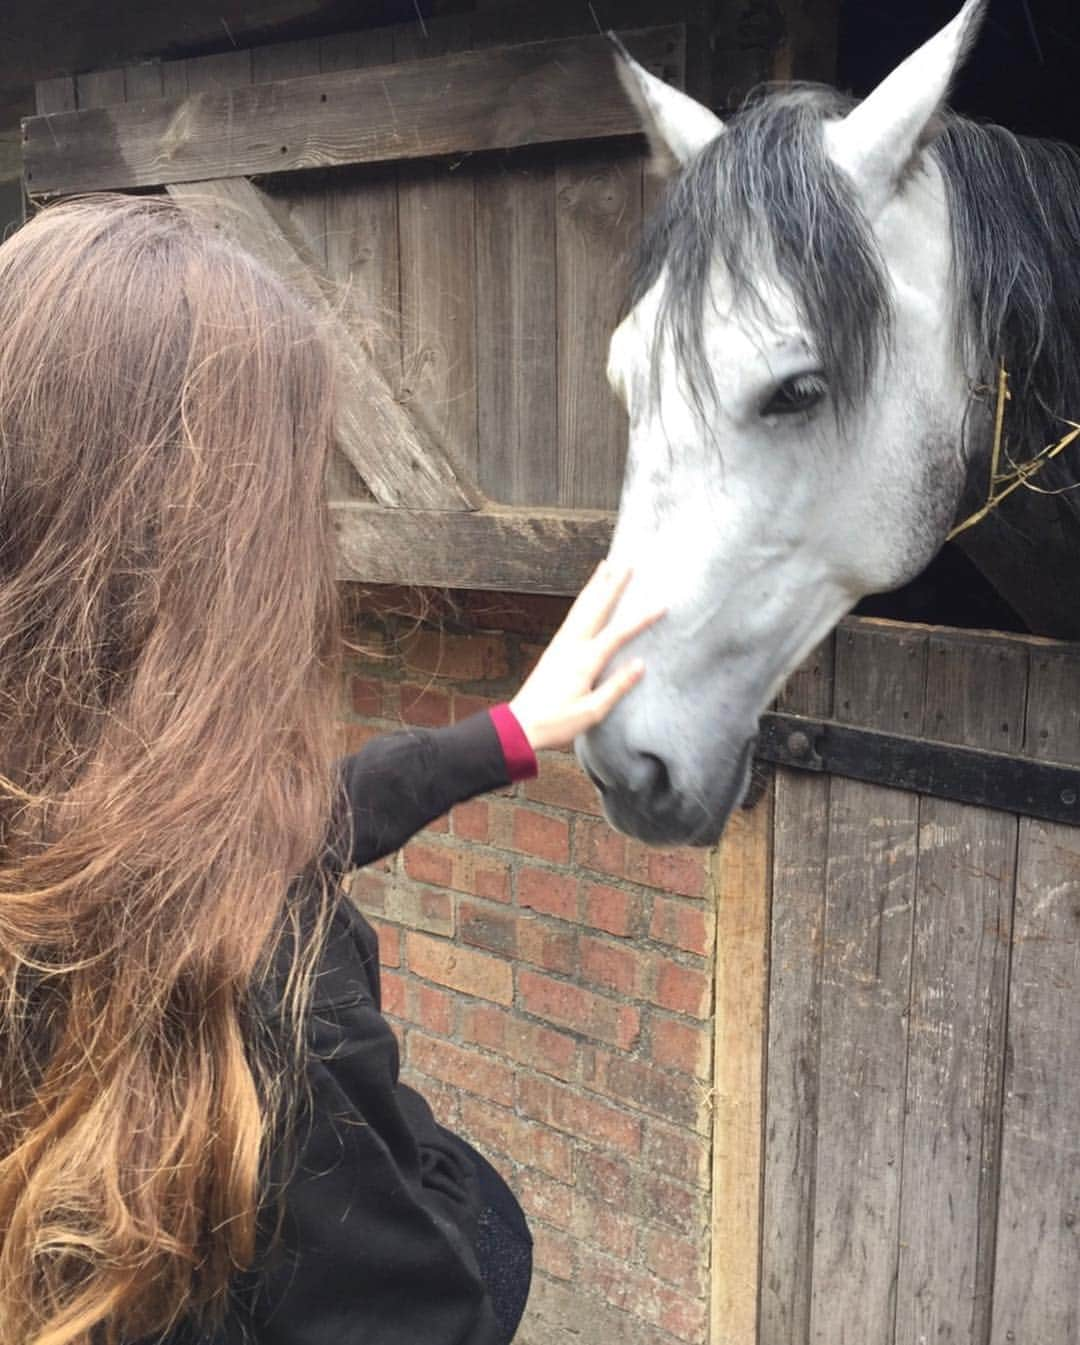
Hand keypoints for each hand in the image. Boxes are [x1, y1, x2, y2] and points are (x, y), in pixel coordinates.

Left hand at [508, 561, 664, 751]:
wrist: (520, 726)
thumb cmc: (557, 723)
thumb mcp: (592, 712)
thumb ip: (617, 687)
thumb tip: (641, 664)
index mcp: (584, 661)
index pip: (618, 634)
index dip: (641, 619)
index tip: (662, 606)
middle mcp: (571, 646)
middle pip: (596, 608)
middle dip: (613, 584)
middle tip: (627, 563)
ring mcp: (561, 644)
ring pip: (581, 607)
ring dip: (595, 585)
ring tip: (606, 565)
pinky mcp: (554, 648)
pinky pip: (573, 616)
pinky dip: (583, 600)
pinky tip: (587, 595)